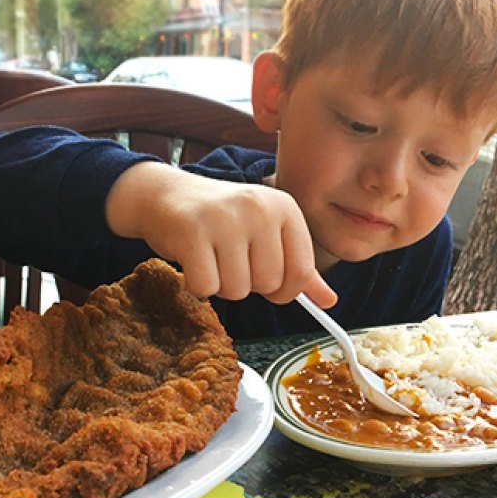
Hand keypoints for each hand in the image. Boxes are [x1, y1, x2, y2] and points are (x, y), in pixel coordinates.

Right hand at [107, 162, 337, 306]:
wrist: (166, 196)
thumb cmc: (220, 220)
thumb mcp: (265, 234)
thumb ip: (299, 268)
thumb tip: (330, 301)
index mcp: (284, 207)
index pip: (301, 272)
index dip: (282, 289)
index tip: (264, 277)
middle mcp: (259, 208)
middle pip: (268, 284)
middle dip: (246, 284)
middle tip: (228, 258)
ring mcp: (225, 218)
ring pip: (237, 290)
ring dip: (220, 285)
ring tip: (210, 257)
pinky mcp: (192, 232)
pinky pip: (205, 287)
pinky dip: (196, 285)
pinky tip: (192, 261)